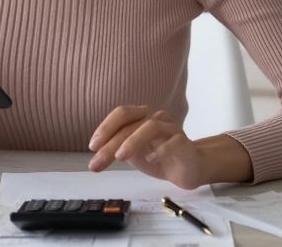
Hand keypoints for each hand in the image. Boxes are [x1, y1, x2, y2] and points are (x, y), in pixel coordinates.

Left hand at [87, 106, 206, 189]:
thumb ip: (116, 149)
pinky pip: (173, 142)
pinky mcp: (184, 142)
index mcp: (141, 116)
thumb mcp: (132, 153)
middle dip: (111, 143)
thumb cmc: (158, 157)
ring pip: (151, 127)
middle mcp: (156, 117)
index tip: (92, 146)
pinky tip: (149, 160)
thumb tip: (96, 154)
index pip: (121, 114)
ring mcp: (171, 128)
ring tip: (120, 157)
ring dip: (133, 141)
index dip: (105, 127)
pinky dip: (160, 150)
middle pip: (131, 124)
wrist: (188, 168)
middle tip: (98, 162)